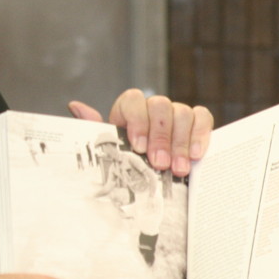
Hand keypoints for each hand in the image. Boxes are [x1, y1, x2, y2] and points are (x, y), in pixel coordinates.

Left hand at [68, 88, 212, 176]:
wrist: (149, 178)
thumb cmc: (127, 161)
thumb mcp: (110, 149)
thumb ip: (95, 128)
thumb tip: (76, 106)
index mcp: (129, 110)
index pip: (132, 100)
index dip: (137, 120)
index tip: (138, 147)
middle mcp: (153, 108)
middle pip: (160, 106)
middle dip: (160, 137)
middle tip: (160, 163)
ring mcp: (176, 113)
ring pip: (182, 112)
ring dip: (180, 142)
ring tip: (178, 168)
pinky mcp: (196, 122)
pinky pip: (202, 118)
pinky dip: (200, 135)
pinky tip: (195, 155)